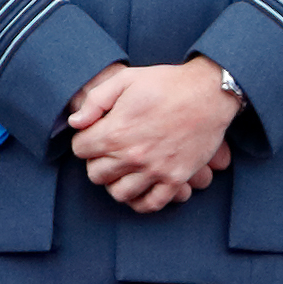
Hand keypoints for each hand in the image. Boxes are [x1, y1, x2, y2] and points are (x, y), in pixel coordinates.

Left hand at [67, 57, 240, 212]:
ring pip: (119, 194)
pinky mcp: (176, 179)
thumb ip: (95, 101)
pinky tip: (138, 186)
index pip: (80, 149)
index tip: (94, 133)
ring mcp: (155, 171)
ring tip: (121, 167)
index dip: (83, 139)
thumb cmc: (164, 83)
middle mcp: (133, 156)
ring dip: (115, 182)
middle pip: (96, 175)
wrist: (207, 94)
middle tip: (106, 150)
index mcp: (116, 132)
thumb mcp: (124, 79)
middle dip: (95, 161)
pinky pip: (151, 204)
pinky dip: (140, 200)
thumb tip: (75, 122)